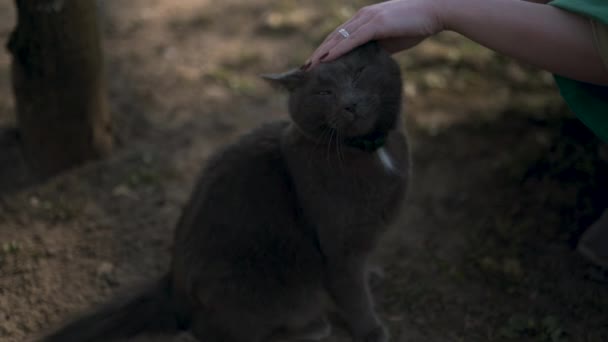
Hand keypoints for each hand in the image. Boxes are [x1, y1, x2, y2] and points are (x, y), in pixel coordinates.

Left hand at [308, 0, 444, 68]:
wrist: (435, 11)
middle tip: (305, 68)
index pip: (340, 36)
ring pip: (338, 38)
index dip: (325, 49)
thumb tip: (370, 61)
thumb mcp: (392, 39)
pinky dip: (337, 50)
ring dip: (322, 53)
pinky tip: (326, 60)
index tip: (315, 63)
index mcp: (365, 19)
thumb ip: (378, 47)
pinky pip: (351, 39)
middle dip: (318, 53)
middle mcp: (362, 16)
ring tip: (310, 67)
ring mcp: (368, 19)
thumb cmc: (417, 25)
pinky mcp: (375, 24)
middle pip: (334, 36)